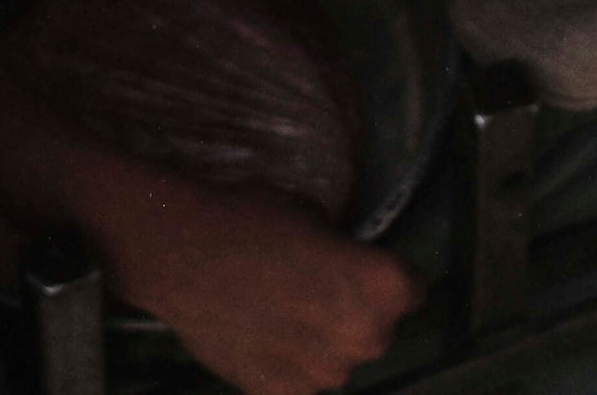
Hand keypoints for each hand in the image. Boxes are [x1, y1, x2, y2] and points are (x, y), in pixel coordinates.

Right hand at [75, 160, 419, 394]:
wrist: (182, 253)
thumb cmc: (253, 218)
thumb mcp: (316, 218)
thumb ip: (343, 255)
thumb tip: (344, 269)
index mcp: (384, 287)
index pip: (414, 292)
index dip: (388, 280)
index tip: (362, 273)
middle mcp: (366, 337)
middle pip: (379, 330)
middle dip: (356, 314)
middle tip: (317, 293)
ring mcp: (324, 374)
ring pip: (339, 361)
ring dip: (323, 344)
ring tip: (283, 316)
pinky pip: (300, 381)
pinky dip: (287, 365)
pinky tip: (262, 338)